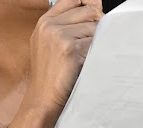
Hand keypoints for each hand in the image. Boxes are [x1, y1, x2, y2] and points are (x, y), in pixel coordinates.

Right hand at [23, 0, 103, 117]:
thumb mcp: (48, 46)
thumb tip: (94, 14)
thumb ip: (64, 27)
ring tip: (91, 57)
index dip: (90, 5)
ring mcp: (59, 36)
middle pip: (88, 11)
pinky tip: (90, 64)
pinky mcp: (70, 49)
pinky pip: (95, 44)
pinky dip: (98, 53)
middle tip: (100, 42)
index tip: (97, 18)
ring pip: (94, 27)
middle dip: (98, 24)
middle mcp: (50, 25)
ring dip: (99, 41)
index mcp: (44, 22)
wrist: (41, 102)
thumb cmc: (49, 78)